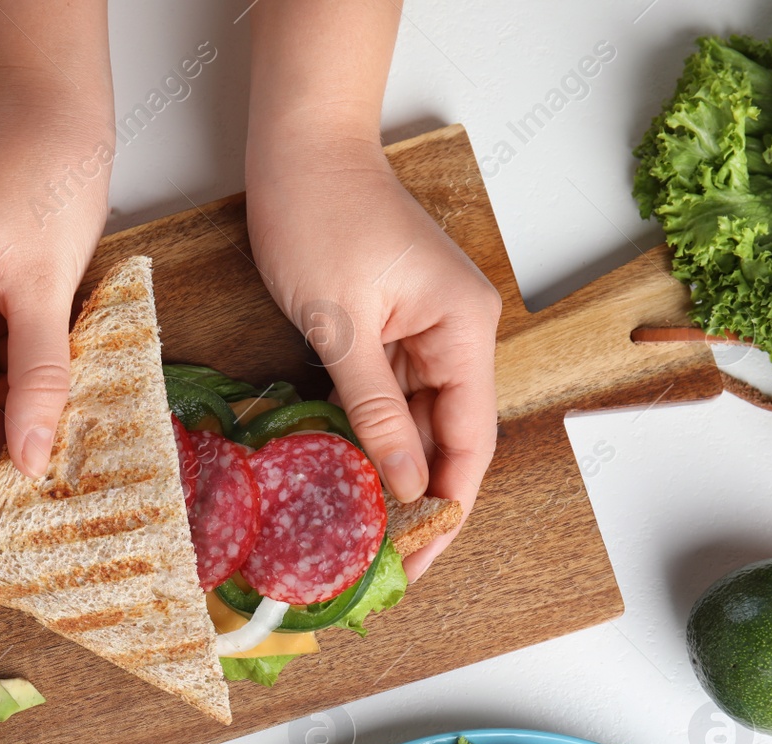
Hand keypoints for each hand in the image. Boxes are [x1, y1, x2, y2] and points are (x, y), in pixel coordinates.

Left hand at [246, 133, 500, 580]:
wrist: (301, 148)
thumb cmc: (320, 216)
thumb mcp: (339, 326)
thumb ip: (374, 410)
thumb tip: (405, 485)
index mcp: (464, 330)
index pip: (470, 441)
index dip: (448, 508)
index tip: (419, 562)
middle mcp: (459, 333)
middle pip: (449, 438)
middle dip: (419, 501)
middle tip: (381, 566)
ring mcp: (428, 330)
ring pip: (419, 422)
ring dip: (394, 473)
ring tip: (360, 535)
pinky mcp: (395, 326)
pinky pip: (393, 395)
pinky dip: (372, 435)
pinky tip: (350, 476)